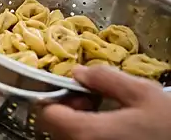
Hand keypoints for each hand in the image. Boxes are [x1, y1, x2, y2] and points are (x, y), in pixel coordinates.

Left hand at [39, 65, 170, 139]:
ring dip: (81, 125)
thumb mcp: (142, 93)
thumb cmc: (170, 124)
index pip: (48, 114)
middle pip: (56, 129)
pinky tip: (115, 131)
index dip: (58, 98)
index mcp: (87, 132)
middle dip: (70, 112)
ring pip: (70, 139)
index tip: (79, 93)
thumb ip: (106, 79)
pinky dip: (92, 135)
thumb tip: (79, 73)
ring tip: (107, 117)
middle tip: (93, 102)